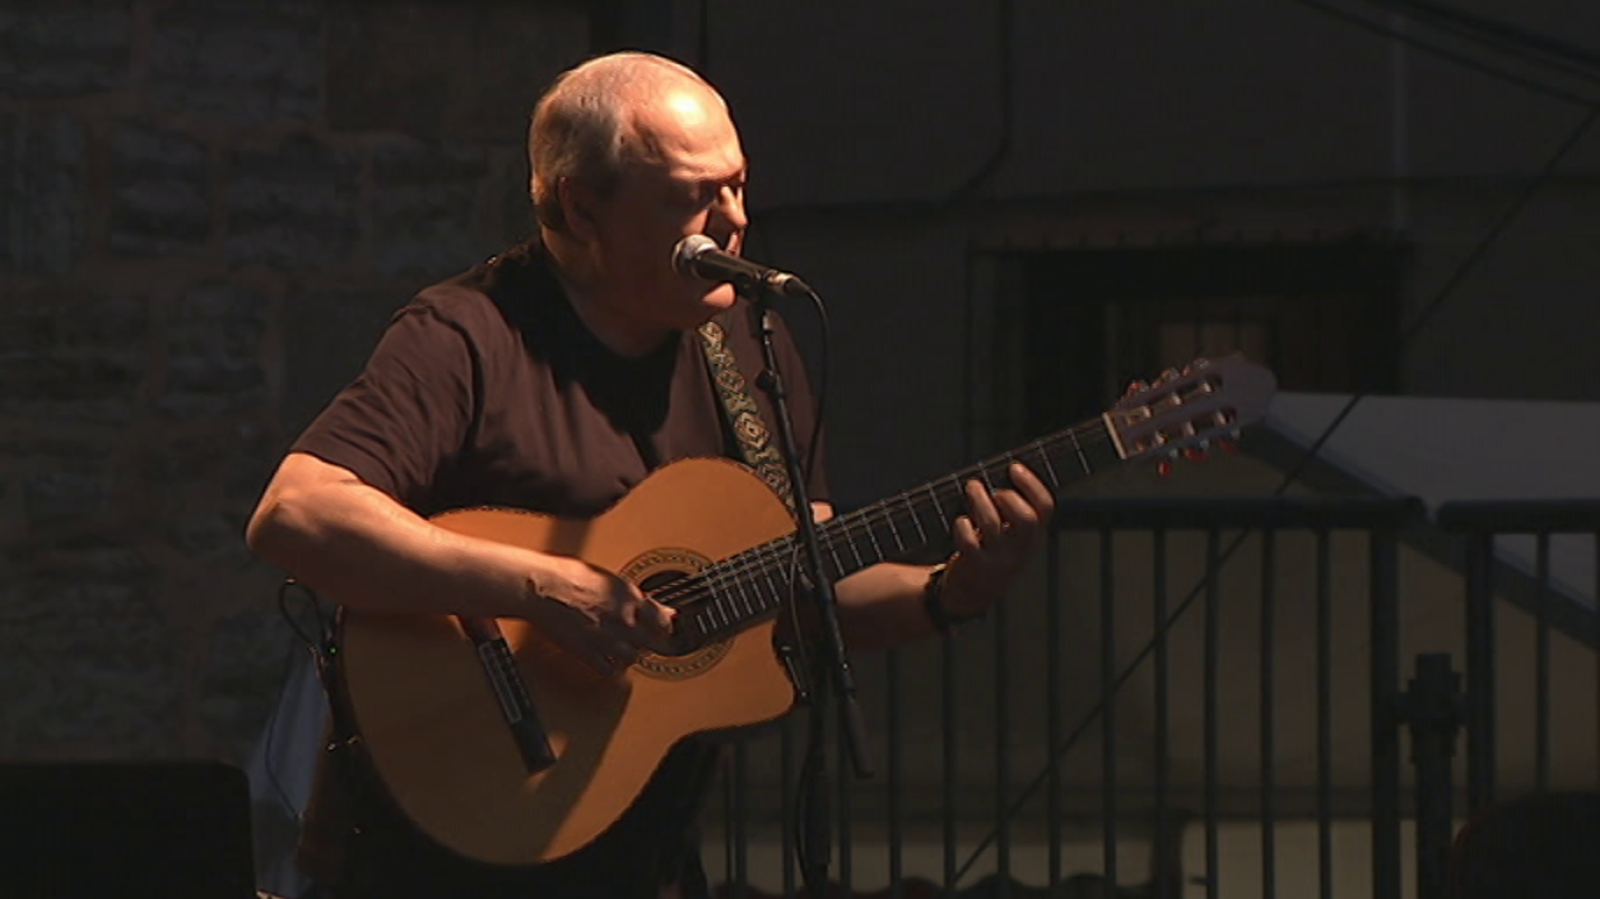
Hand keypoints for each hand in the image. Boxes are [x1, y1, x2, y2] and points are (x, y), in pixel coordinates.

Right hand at [525, 556, 675, 675]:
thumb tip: (644, 599)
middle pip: (651, 642)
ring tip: (624, 649)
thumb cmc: (566, 575)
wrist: (541, 588)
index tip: (663, 628)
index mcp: (629, 597)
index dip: (664, 626)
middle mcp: (623, 620)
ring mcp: (607, 639)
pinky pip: (608, 669)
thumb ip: (630, 593)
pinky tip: (607, 661)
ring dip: (630, 655)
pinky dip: (610, 668)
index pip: (662, 620)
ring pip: (632, 658)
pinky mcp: (588, 653)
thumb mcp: (606, 577)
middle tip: (644, 639)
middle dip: (648, 640)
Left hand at [944, 462, 1054, 616]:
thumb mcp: (1015, 537)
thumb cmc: (993, 554)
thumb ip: (1015, 512)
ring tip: (973, 488)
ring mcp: (999, 559)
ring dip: (980, 500)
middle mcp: (1021, 549)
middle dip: (1008, 497)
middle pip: (1026, 519)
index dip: (1032, 484)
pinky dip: (962, 526)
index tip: (1014, 467)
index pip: (1045, 508)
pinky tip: (962, 521)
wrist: (974, 594)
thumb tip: (1004, 474)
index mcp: (1034, 537)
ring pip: (992, 525)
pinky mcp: (976, 566)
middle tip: (994, 491)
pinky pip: (969, 542)